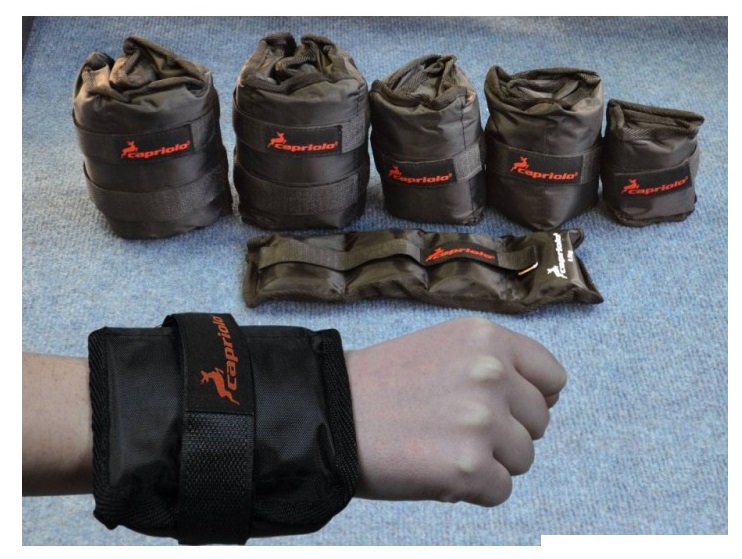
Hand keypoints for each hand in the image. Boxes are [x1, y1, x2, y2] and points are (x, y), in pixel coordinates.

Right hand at [345, 317, 566, 506]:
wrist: (327, 411)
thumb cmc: (381, 384)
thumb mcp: (443, 347)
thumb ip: (495, 363)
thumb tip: (548, 399)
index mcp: (486, 337)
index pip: (552, 376)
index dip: (531, 397)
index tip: (505, 408)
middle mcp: (491, 373)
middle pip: (539, 422)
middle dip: (505, 433)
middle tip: (455, 430)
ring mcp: (482, 420)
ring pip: (522, 458)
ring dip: (489, 461)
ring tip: (441, 448)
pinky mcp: (468, 466)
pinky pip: (500, 491)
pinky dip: (472, 490)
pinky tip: (436, 470)